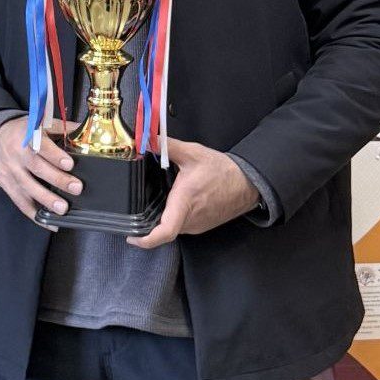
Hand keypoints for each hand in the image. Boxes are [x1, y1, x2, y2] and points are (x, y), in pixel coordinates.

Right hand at [0, 116, 81, 229]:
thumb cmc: (20, 132)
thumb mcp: (37, 123)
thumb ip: (60, 128)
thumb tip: (83, 131)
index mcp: (26, 136)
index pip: (41, 146)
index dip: (54, 155)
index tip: (69, 164)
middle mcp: (17, 155)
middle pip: (37, 168)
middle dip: (57, 179)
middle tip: (76, 188)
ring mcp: (10, 172)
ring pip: (28, 188)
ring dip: (46, 200)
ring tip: (62, 209)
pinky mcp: (6, 185)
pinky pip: (20, 203)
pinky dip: (34, 215)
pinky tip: (49, 223)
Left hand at [126, 139, 258, 248]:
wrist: (247, 183)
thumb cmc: (222, 170)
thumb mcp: (193, 153)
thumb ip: (167, 146)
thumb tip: (147, 139)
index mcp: (184, 203)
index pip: (164, 232)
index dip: (145, 240)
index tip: (131, 237)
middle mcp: (189, 219)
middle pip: (161, 229)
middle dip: (148, 221)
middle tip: (138, 208)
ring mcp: (196, 226)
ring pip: (171, 226)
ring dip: (163, 216)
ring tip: (160, 200)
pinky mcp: (201, 226)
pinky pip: (181, 225)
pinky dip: (174, 215)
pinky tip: (174, 202)